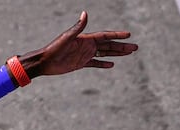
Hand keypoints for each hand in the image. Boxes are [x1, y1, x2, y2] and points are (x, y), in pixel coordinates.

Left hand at [21, 10, 137, 77]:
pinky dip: (103, 64)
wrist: (44, 61)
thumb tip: (85, 13)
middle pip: (109, 45)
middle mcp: (87, 45)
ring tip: (128, 54)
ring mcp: (85, 54)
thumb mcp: (67, 38)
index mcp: (86, 38)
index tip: (128, 35)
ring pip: (104, 53)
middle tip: (135, 47)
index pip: (106, 36)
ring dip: (116, 54)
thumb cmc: (54, 49)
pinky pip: (94, 63)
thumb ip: (78, 27)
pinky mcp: (80, 64)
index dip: (117, 35)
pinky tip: (111, 65)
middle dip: (122, 46)